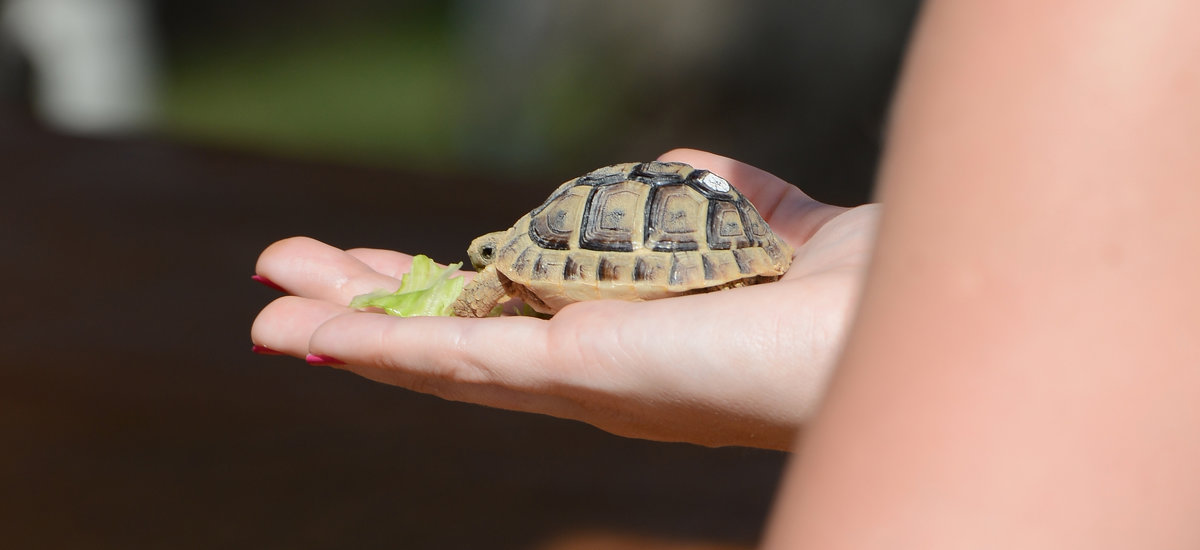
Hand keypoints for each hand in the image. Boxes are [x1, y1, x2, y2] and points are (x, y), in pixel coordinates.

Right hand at [250, 149, 878, 449]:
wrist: (891, 324)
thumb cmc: (837, 280)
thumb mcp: (742, 218)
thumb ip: (698, 194)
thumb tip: (675, 169)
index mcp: (616, 328)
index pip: (497, 308)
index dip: (426, 288)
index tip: (363, 265)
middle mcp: (585, 365)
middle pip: (449, 337)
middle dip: (362, 311)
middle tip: (283, 284)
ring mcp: (575, 377)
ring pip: (434, 360)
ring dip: (346, 337)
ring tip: (265, 316)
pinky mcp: (579, 375)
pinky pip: (461, 364)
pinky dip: (381, 351)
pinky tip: (314, 338)